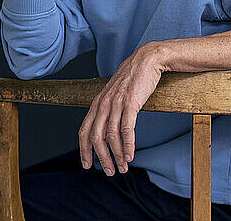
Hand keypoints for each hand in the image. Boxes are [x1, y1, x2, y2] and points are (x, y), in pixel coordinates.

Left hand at [78, 43, 162, 175]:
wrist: (147, 60)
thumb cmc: (133, 78)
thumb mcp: (115, 93)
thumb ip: (108, 109)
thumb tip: (108, 130)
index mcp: (98, 102)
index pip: (84, 130)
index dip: (84, 150)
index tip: (88, 165)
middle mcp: (104, 103)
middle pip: (96, 137)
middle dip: (102, 158)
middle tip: (109, 171)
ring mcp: (117, 103)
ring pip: (111, 136)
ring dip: (116, 155)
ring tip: (123, 167)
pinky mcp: (131, 102)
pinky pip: (127, 129)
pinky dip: (128, 145)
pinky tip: (130, 155)